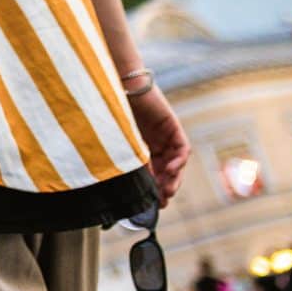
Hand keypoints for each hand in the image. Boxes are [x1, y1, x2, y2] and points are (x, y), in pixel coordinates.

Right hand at [127, 84, 190, 204]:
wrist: (117, 85)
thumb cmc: (109, 110)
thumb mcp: (118, 141)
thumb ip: (127, 160)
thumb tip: (130, 186)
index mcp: (140, 145)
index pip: (153, 171)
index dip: (155, 188)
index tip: (154, 205)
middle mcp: (155, 141)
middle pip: (167, 169)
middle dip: (166, 186)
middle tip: (163, 200)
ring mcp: (165, 134)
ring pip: (176, 162)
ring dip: (174, 177)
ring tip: (167, 189)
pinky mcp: (172, 126)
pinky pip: (182, 148)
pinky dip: (179, 160)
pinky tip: (171, 169)